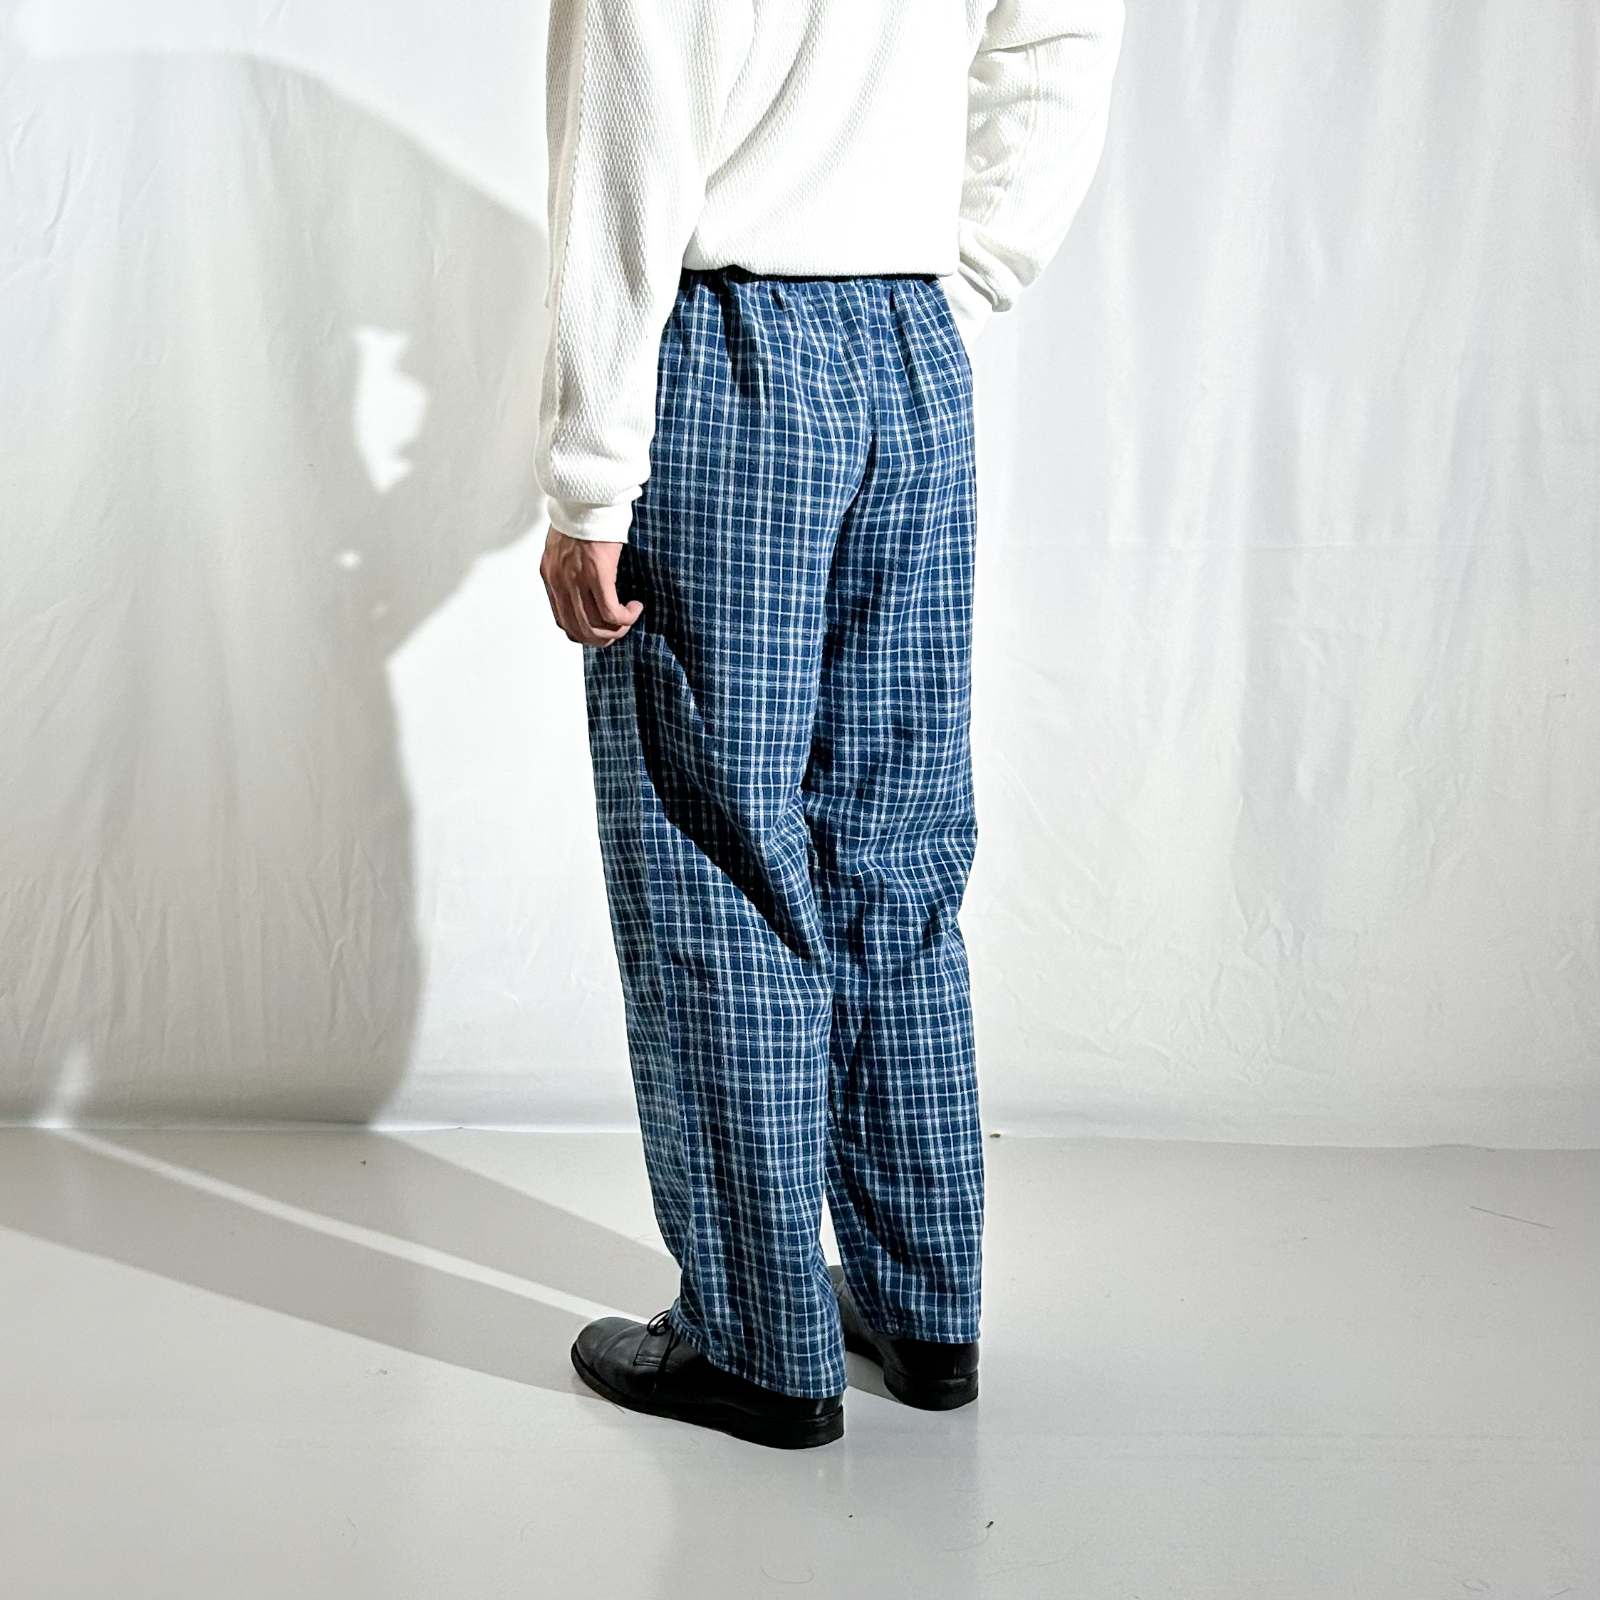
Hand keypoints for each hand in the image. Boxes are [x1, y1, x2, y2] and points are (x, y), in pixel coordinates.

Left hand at [539, 525, 643, 646]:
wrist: (588, 493)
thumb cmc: (582, 513)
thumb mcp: (565, 544)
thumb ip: (568, 566)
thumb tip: (584, 586)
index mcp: (550, 574)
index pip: (562, 620)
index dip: (584, 631)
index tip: (601, 627)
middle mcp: (559, 581)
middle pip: (578, 630)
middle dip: (601, 638)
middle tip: (619, 631)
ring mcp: (576, 579)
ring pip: (594, 626)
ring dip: (615, 631)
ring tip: (629, 619)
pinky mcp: (597, 574)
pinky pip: (611, 612)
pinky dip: (625, 617)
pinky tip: (635, 607)